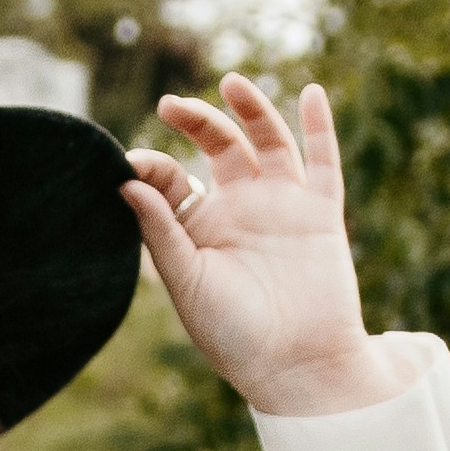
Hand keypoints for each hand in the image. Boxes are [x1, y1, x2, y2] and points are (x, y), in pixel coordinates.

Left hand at [127, 76, 385, 417]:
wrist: (295, 368)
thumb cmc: (233, 335)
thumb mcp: (185, 281)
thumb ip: (159, 230)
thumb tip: (126, 180)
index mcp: (200, 227)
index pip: (172, 179)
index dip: (152, 166)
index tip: (133, 164)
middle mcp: (241, 209)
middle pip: (219, 147)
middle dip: (197, 121)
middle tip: (170, 105)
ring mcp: (283, 207)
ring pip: (268, 142)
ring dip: (251, 109)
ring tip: (230, 82)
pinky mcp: (321, 214)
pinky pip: (323, 162)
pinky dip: (320, 127)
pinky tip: (312, 93)